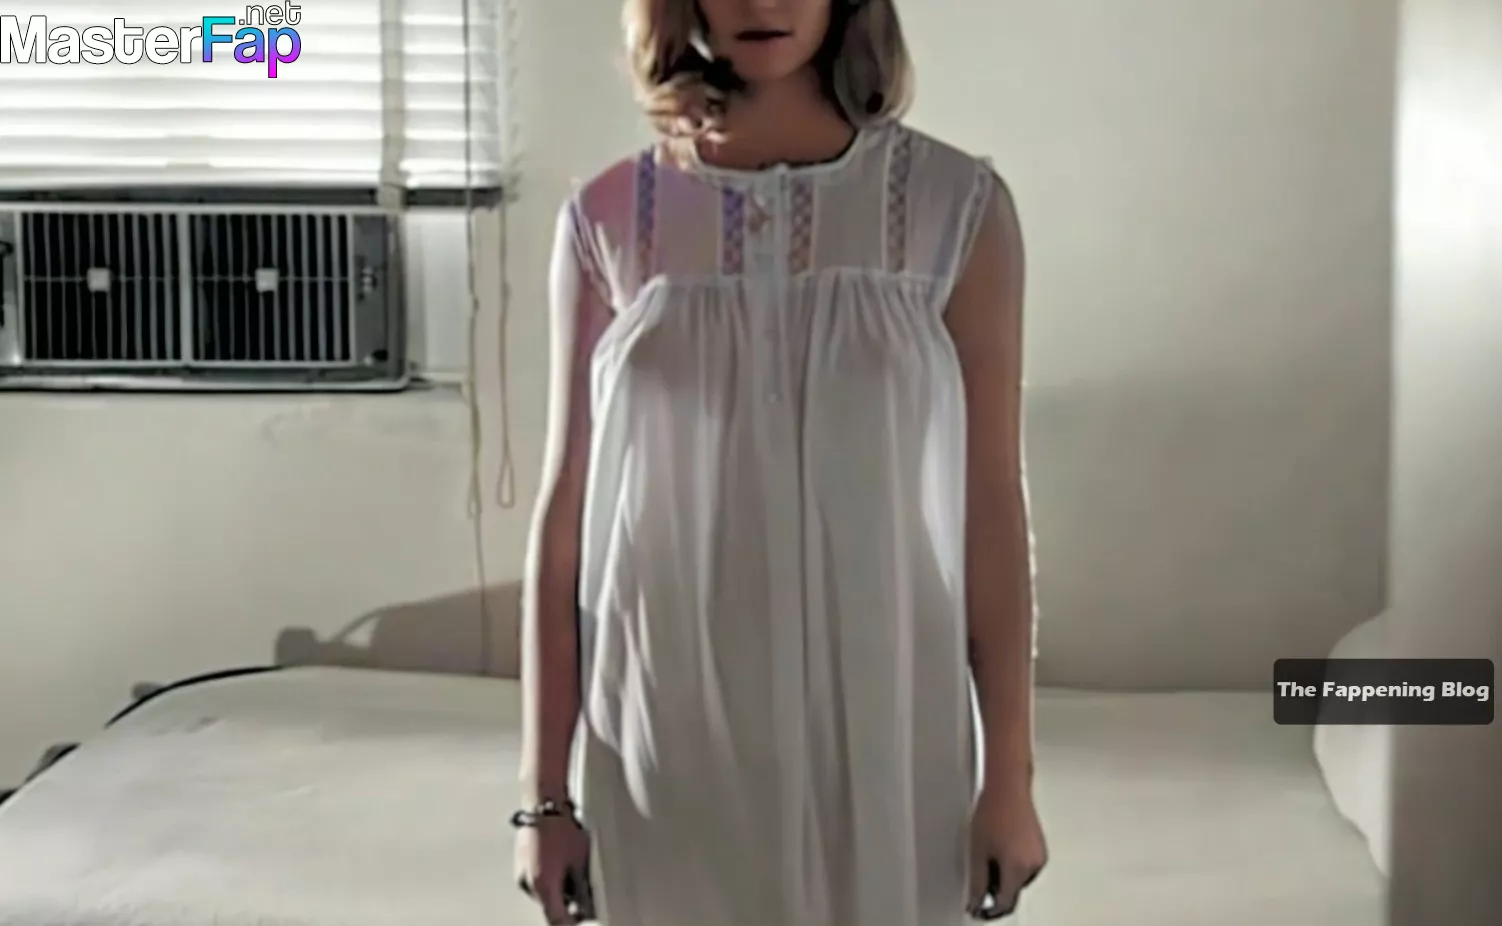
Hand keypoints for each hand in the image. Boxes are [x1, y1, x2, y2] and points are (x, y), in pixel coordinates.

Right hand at [514, 814, 595, 923]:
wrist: (542, 806)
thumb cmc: (562, 830)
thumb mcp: (579, 863)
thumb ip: (581, 891)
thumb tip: (586, 909)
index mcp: (543, 888)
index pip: (557, 920)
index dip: (571, 923)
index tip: (583, 920)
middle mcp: (528, 886)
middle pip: (549, 909)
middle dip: (567, 908)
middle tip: (585, 902)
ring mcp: (522, 876)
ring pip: (543, 896)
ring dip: (558, 895)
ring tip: (574, 877)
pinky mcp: (521, 866)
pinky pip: (537, 884)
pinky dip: (549, 883)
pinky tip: (562, 867)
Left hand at [967, 784, 1046, 919]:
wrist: (1007, 787)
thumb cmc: (993, 811)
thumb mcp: (977, 851)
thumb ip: (977, 881)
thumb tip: (976, 900)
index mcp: (1019, 868)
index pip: (1006, 902)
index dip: (990, 909)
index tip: (978, 908)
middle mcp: (1034, 864)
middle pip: (1013, 890)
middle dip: (996, 888)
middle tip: (980, 873)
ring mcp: (1039, 855)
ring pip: (1019, 878)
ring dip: (1005, 874)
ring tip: (988, 852)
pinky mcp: (1039, 845)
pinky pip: (1025, 864)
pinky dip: (1012, 863)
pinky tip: (1000, 845)